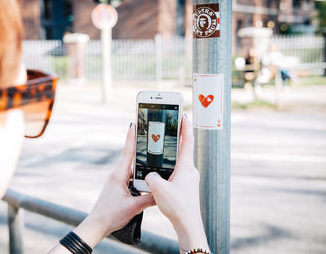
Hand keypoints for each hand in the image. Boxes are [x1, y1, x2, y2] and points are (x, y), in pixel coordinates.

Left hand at [73, 123, 153, 247]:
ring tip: (154, 160)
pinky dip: (139, 177)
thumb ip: (150, 199)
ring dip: (142, 166)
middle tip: (152, 139)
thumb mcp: (134, 207)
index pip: (127, 152)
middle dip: (142, 149)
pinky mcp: (119, 187)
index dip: (131, 137)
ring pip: (133, 170)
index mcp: (118, 175)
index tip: (134, 124)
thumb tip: (163, 192)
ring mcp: (117, 181)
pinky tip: (148, 181)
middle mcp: (117, 175)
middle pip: (132, 158)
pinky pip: (131, 178)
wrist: (97, 225)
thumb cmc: (110, 215)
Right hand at [145, 115, 208, 252]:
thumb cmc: (178, 207)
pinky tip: (160, 172)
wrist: (188, 225)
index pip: (187, 141)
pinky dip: (169, 168)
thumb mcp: (159, 189)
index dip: (185, 126)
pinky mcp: (185, 186)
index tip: (183, 114)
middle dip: (176, 138)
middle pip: (183, 149)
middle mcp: (189, 171)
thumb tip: (150, 175)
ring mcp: (188, 179)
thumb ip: (151, 177)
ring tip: (161, 149)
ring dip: (171, 155)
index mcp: (186, 167)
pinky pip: (176, 172)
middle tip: (170, 127)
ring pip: (178, 162)